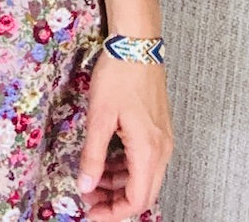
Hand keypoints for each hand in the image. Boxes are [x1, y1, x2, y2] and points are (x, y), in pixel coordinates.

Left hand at [76, 52, 173, 219]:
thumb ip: (93, 155)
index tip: (90, 212)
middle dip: (115, 201)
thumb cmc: (118, 75)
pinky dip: (126, 167)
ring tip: (92, 178)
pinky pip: (145, 160)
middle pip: (143, 193)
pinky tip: (106, 160)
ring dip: (119, 183)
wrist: (137, 44)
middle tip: (88, 197)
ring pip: (144, 177)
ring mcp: (163, 139)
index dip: (113, 212)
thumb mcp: (100, 116)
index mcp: (148, 151)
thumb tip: (85, 185)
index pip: (136, 200)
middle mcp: (162, 150)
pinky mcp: (159, 129)